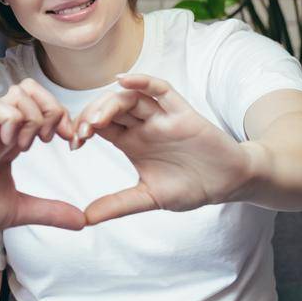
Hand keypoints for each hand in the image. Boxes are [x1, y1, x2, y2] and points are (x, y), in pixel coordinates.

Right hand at [0, 80, 85, 248]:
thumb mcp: (19, 211)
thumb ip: (49, 211)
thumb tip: (82, 221)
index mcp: (9, 144)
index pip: (38, 106)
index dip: (61, 117)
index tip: (70, 143)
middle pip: (27, 89)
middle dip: (50, 107)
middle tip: (50, 138)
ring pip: (14, 94)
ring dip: (32, 116)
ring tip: (28, 145)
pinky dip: (13, 122)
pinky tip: (12, 146)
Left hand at [75, 72, 259, 224]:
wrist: (228, 183)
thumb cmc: (190, 187)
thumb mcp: (148, 198)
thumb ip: (118, 205)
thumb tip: (84, 219)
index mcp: (131, 142)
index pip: (99, 126)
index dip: (83, 130)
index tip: (73, 144)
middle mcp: (143, 125)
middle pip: (109, 108)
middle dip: (91, 115)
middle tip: (81, 132)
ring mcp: (161, 117)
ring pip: (130, 97)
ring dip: (110, 104)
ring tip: (97, 120)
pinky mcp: (182, 113)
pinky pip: (161, 90)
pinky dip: (143, 82)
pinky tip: (125, 81)